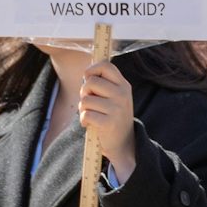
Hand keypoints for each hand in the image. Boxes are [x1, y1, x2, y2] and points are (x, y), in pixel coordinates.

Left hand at [79, 60, 137, 182]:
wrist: (123, 141)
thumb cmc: (113, 115)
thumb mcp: (115, 96)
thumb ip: (104, 83)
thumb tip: (87, 71)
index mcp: (124, 85)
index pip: (105, 65)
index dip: (91, 70)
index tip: (88, 79)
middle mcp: (122, 94)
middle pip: (90, 82)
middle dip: (84, 92)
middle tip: (90, 102)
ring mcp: (117, 109)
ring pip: (85, 100)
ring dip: (83, 109)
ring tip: (92, 114)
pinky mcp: (109, 123)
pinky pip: (85, 115)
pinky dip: (83, 120)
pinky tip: (90, 124)